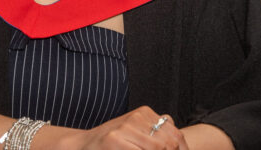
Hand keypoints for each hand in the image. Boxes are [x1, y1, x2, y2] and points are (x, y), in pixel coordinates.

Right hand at [66, 106, 189, 149]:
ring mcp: (125, 128)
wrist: (83, 145)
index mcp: (144, 113)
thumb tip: (177, 136)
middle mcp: (136, 117)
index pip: (175, 134)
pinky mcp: (115, 140)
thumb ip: (153, 130)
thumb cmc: (111, 143)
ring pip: (158, 149)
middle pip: (169, 144)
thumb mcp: (134, 131)